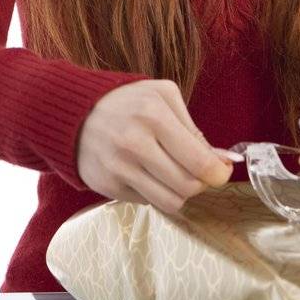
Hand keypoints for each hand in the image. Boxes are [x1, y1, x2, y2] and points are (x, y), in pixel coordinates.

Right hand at [75, 79, 235, 213]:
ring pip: (170, 202)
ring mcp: (119, 167)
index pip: (199, 161)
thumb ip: (194, 128)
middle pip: (188, 186)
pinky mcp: (108, 186)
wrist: (74, 114)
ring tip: (174, 176)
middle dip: (200, 183)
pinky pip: (147, 202)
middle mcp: (134, 143)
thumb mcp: (162, 97)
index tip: (221, 172)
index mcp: (153, 115)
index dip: (218, 173)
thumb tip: (224, 161)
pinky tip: (147, 175)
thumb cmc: (127, 103)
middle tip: (196, 173)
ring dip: (180, 193)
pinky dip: (155, 192)